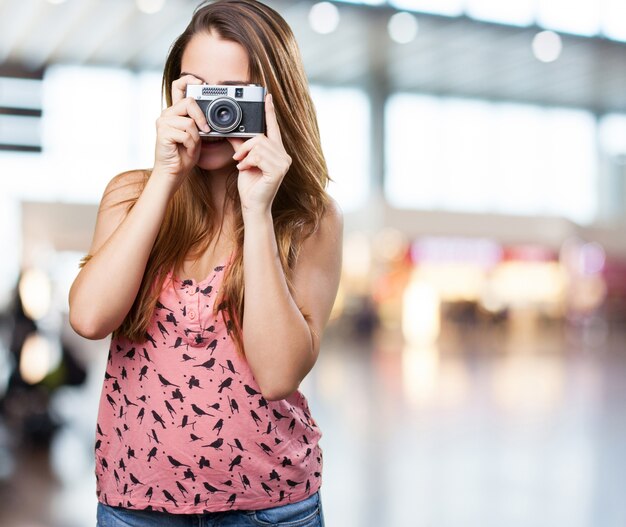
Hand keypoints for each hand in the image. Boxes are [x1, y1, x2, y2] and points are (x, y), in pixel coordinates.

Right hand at [153, 74, 209, 190]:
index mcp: (175, 111)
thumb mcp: (197, 134)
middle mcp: (167, 113)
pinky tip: (185, 150)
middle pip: (189, 102)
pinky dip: (191, 145)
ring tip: (190, 146)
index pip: (178, 86)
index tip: (201, 82)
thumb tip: (212, 115)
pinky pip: (186, 134)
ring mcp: (163, 122)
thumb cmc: (184, 154)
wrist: (173, 172)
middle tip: (206, 131)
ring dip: (196, 138)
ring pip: (190, 122)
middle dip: (201, 118)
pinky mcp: (163, 132)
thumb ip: (200, 122)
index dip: (189, 80)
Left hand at [228, 94, 291, 216]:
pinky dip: (248, 161)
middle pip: (261, 137)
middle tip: (238, 159)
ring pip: (258, 145)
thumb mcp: (244, 161)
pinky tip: (245, 170)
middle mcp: (284, 155)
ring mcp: (283, 163)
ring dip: (245, 155)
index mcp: (277, 151)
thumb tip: (232, 132)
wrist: (253, 205)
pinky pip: (258, 156)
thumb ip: (241, 146)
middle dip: (246, 146)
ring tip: (242, 165)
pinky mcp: (278, 170)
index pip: (273, 127)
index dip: (269, 111)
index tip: (267, 96)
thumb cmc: (250, 186)